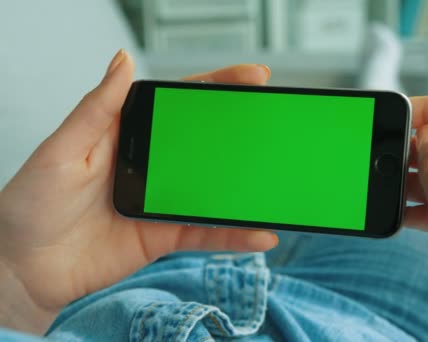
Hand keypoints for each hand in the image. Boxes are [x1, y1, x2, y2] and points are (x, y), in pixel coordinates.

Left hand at [0, 50, 277, 334]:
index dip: (216, 87)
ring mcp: (162, 202)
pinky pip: (207, 233)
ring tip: (277, 180)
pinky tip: (260, 233)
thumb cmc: (30, 205)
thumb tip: (123, 60)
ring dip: (247, 187)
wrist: (24, 268)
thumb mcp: (62, 150)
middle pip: (206, 143)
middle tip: (276, 119)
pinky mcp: (165, 237)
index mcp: (127, 135)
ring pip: (214, 190)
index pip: (179, 104)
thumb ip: (97, 109)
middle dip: (244, 131)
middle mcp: (151, 165)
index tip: (251, 77)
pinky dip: (234, 234)